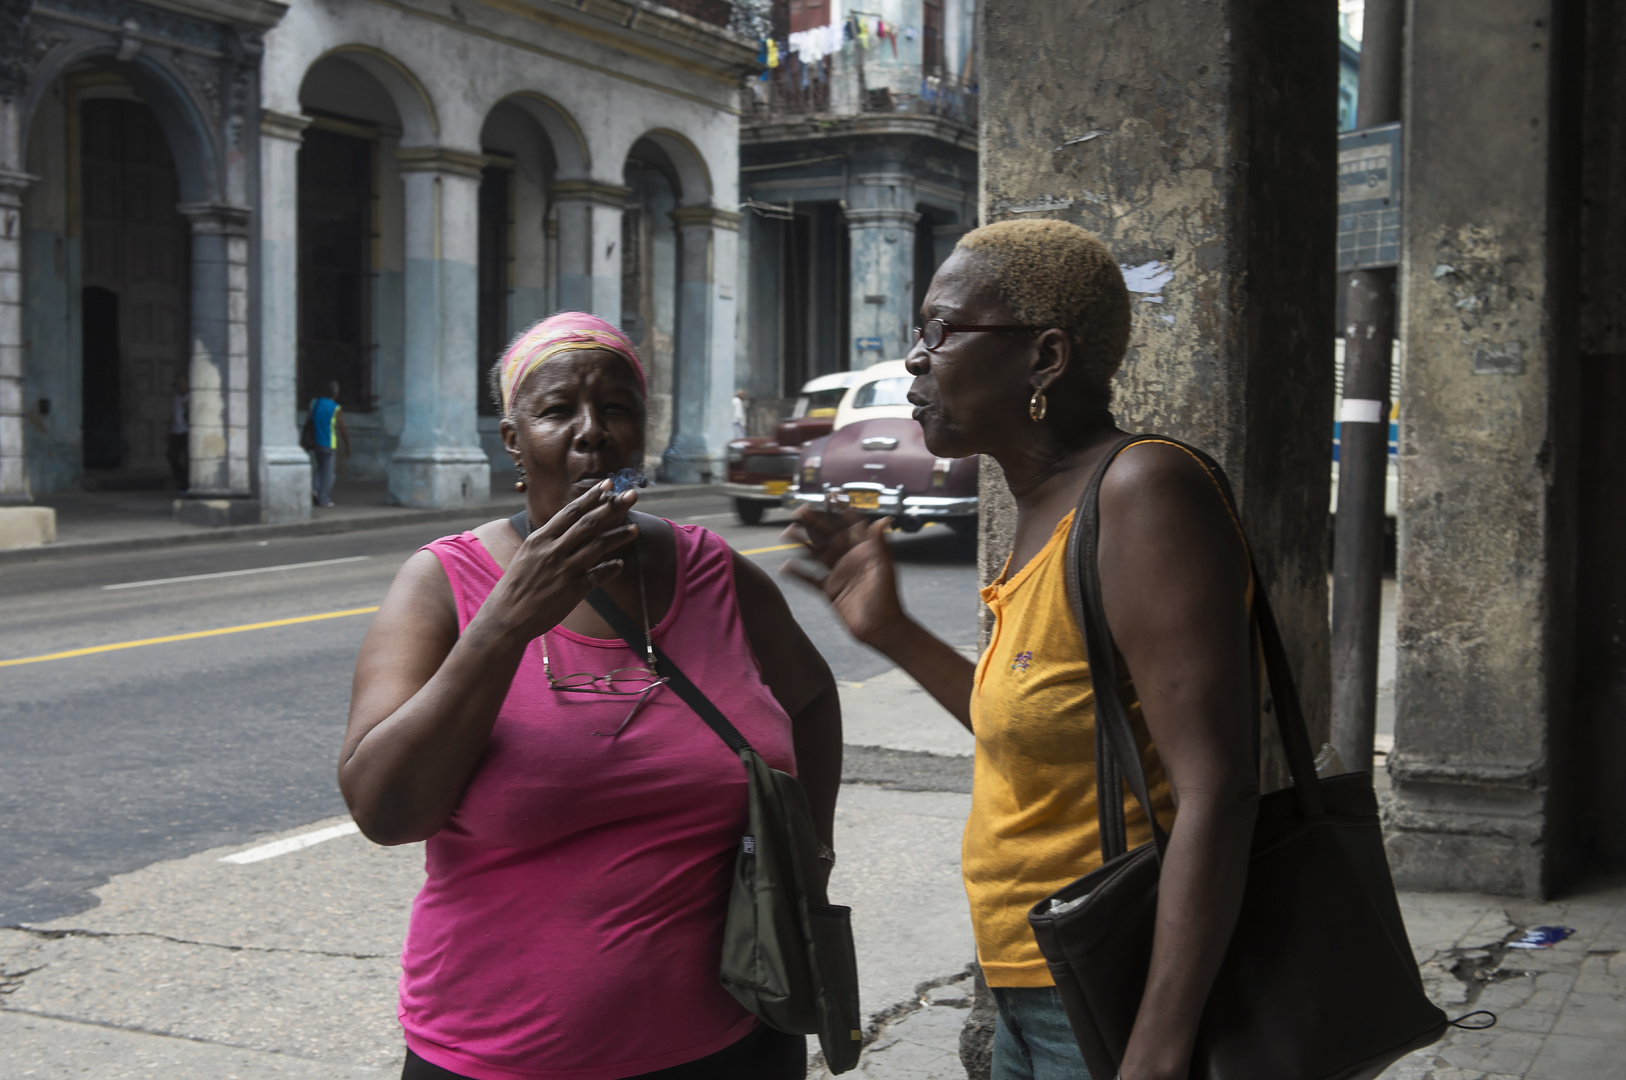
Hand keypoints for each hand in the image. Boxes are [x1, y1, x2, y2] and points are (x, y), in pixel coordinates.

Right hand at [481, 480, 638, 641]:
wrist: (506, 617)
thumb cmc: (516, 585)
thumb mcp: (527, 554)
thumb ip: (548, 540)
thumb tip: (566, 527)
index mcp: (540, 539)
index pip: (570, 512)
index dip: (591, 497)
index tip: (608, 484)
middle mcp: (553, 550)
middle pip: (589, 523)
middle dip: (613, 507)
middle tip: (632, 495)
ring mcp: (564, 570)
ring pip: (598, 546)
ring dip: (618, 536)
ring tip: (634, 529)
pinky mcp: (573, 591)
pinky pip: (598, 576)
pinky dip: (610, 568)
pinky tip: (620, 564)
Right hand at [779, 507, 906, 647]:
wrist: (881, 629)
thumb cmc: (887, 599)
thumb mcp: (884, 568)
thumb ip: (880, 544)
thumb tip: (884, 519)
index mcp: (864, 552)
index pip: (851, 526)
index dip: (841, 511)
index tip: (830, 496)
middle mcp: (849, 560)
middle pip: (828, 536)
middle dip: (814, 523)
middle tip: (798, 511)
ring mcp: (838, 574)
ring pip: (816, 553)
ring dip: (802, 542)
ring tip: (787, 532)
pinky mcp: (829, 591)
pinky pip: (810, 579)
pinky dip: (798, 573)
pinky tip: (785, 566)